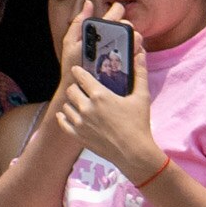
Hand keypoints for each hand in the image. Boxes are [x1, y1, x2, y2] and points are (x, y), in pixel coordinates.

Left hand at [46, 0, 164, 186]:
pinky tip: (66, 114)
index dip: (79, 72)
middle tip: (82, 88)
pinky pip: (63, 123)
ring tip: (78, 102)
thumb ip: (140, 73)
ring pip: (66, 106)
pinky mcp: (78, 136)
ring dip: (71, 102)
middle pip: (71, 90)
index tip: (79, 70)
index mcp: (100, 95)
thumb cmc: (139, 123)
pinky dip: (64, 117)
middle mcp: (86, 107)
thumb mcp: (142, 96)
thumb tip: (141, 53)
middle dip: (76, 87)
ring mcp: (80, 123)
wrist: (134, 152)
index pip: (81, 76)